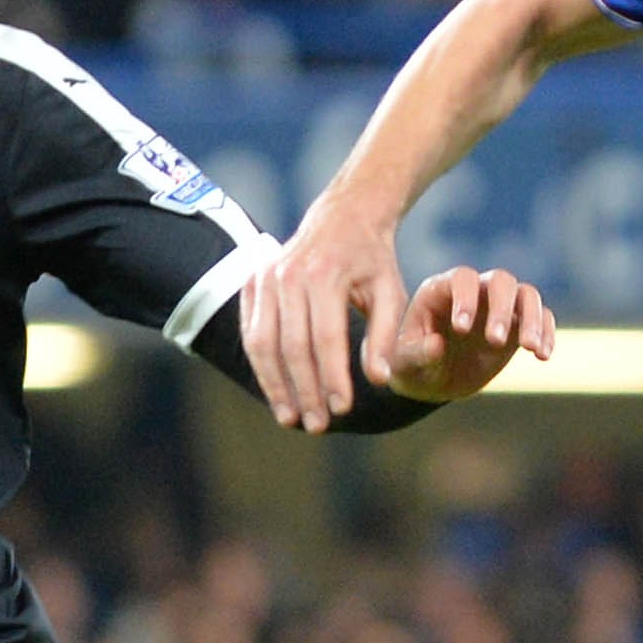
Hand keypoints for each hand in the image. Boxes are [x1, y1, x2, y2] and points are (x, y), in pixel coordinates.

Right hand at [239, 198, 409, 430]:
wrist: (342, 217)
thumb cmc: (373, 261)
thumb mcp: (390, 292)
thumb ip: (386, 336)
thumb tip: (380, 380)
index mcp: (325, 273)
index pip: (325, 337)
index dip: (331, 377)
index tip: (341, 409)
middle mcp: (287, 274)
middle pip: (291, 346)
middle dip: (304, 390)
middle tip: (316, 425)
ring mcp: (264, 277)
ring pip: (263, 343)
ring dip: (275, 386)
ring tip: (291, 418)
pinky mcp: (251, 283)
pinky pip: (251, 333)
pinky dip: (262, 366)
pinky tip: (277, 393)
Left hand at [376, 266, 556, 403]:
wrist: (433, 380)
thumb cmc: (412, 367)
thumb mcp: (405, 366)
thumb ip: (416, 355)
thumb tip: (436, 345)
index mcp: (441, 291)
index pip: (462, 279)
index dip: (465, 298)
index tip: (462, 330)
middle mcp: (474, 293)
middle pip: (501, 281)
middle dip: (501, 309)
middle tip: (494, 342)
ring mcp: (499, 308)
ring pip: (526, 294)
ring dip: (532, 318)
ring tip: (531, 349)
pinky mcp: (518, 326)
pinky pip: (542, 318)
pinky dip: (547, 333)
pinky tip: (543, 356)